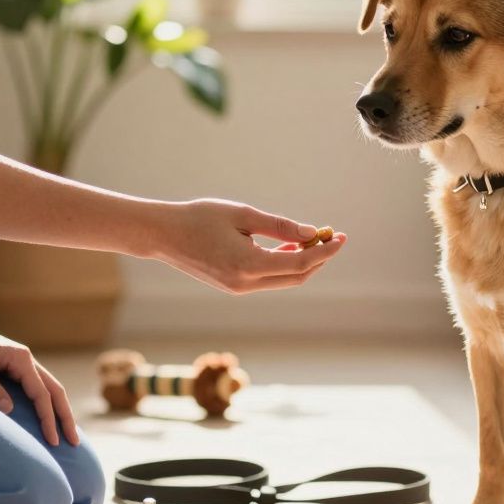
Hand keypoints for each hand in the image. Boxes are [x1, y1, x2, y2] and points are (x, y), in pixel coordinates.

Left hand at [0, 317, 78, 446]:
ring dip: (60, 410)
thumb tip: (8, 411)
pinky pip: (37, 387)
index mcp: (20, 359)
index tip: (53, 441)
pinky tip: (47, 414)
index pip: (41, 394)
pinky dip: (47, 402)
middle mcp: (26, 360)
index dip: (48, 419)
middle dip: (65, 417)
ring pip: (49, 388)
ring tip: (68, 432)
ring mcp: (21, 363)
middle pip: (55, 390)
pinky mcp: (14, 367)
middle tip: (74, 442)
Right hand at [156, 199, 345, 294]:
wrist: (163, 235)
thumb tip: (311, 233)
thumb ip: (279, 226)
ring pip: (283, 280)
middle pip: (296, 277)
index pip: (300, 262)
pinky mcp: (233, 286)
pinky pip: (268, 279)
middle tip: (330, 237)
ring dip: (302, 261)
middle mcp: (246, 283)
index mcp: (248, 264)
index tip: (340, 237)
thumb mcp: (243, 215)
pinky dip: (283, 264)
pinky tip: (289, 246)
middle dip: (318, 259)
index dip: (325, 251)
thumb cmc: (200, 218)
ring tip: (312, 237)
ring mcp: (239, 288)